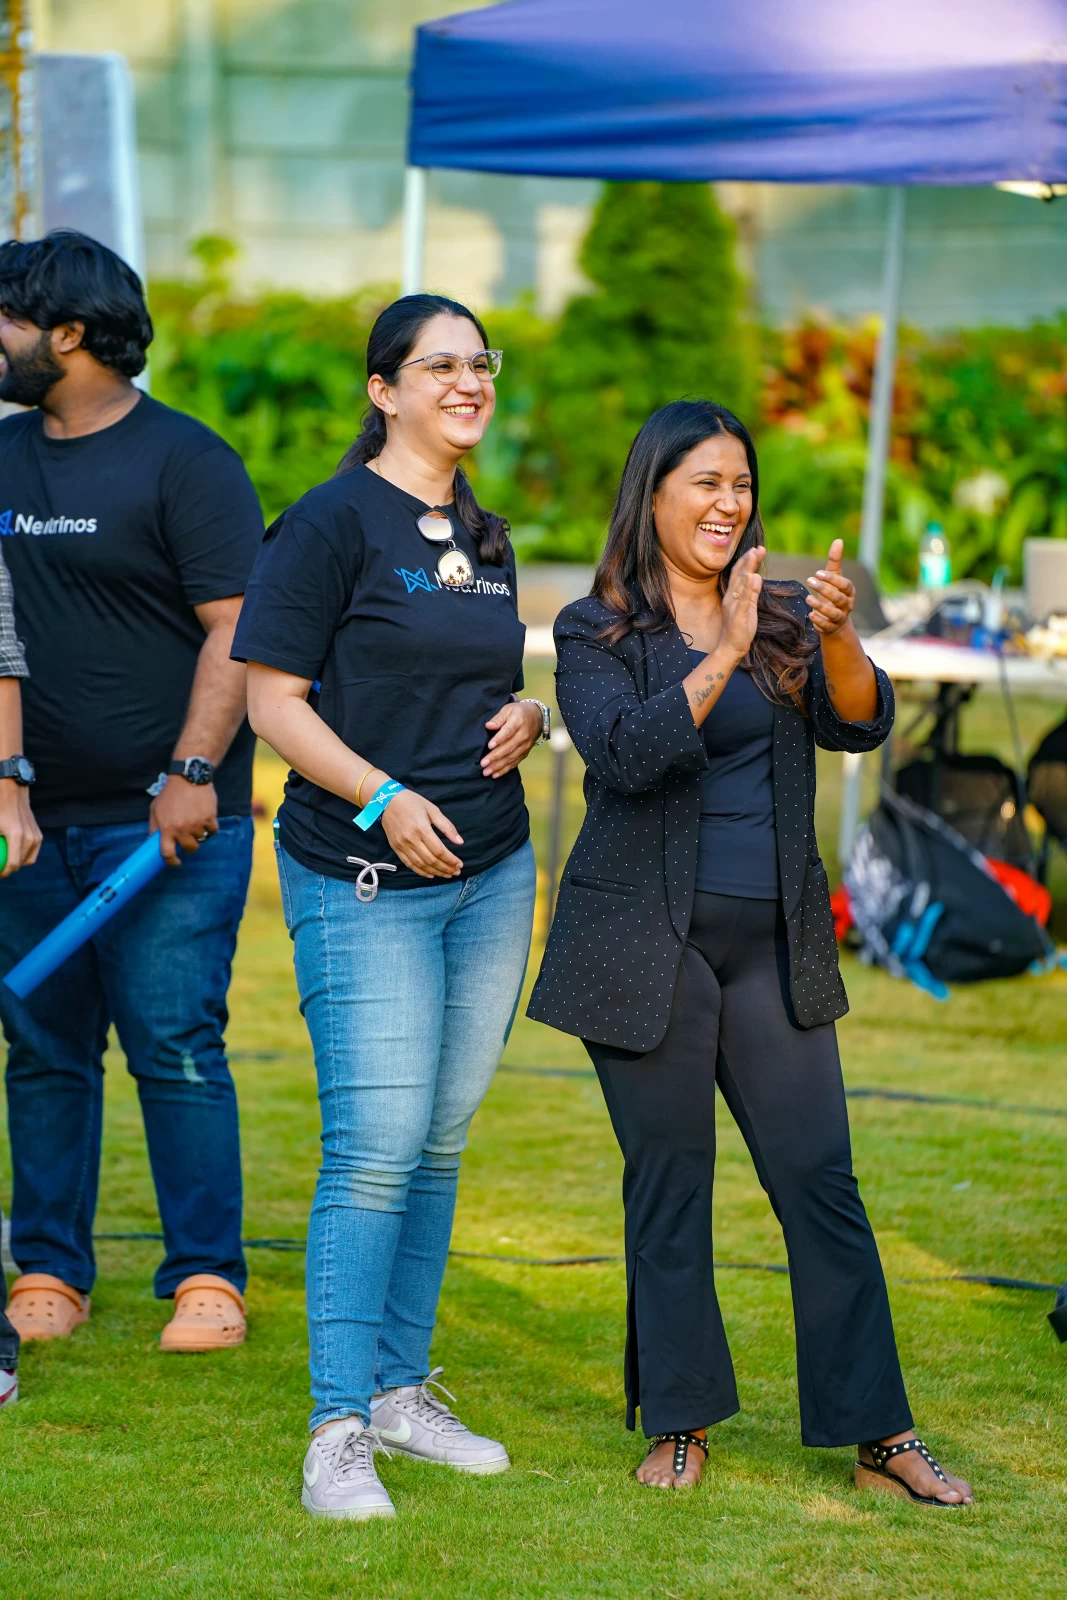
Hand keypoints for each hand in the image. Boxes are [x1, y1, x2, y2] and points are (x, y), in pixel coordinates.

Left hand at [0, 781, 41, 876]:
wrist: (11, 787)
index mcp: (16, 835)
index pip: (13, 864)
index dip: (3, 873)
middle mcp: (30, 836)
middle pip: (22, 863)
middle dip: (10, 870)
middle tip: (0, 869)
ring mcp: (36, 834)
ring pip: (29, 858)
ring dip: (19, 862)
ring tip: (6, 861)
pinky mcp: (38, 831)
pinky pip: (32, 849)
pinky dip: (24, 853)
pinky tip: (14, 852)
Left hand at [149, 775, 218, 865]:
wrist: (188, 778)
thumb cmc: (169, 794)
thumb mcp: (155, 809)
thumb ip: (154, 827)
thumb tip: (152, 842)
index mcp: (167, 828)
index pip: (167, 853)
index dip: (172, 861)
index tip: (176, 862)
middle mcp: (182, 829)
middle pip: (190, 848)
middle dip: (190, 846)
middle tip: (189, 837)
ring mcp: (197, 824)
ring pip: (202, 839)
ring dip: (200, 833)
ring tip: (197, 821)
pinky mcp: (210, 818)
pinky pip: (213, 830)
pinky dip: (211, 826)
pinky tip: (206, 817)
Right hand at [382, 787, 463, 878]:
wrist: (386, 801)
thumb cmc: (412, 802)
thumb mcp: (432, 809)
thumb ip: (447, 827)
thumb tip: (460, 842)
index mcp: (421, 828)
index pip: (439, 850)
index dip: (450, 860)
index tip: (459, 864)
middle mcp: (411, 839)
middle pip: (431, 860)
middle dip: (446, 868)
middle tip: (456, 872)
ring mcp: (402, 845)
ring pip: (421, 864)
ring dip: (435, 872)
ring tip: (447, 874)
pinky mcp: (396, 848)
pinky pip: (409, 864)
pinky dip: (421, 871)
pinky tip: (431, 874)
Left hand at [481, 700, 541, 778]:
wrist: (537, 717)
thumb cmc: (518, 712)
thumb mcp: (508, 709)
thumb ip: (498, 718)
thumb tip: (488, 726)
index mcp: (518, 722)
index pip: (508, 732)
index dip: (499, 739)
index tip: (489, 746)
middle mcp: (523, 735)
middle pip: (509, 748)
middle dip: (495, 757)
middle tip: (483, 763)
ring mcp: (525, 746)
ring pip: (511, 757)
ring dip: (498, 766)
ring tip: (486, 772)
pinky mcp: (525, 753)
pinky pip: (515, 762)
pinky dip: (505, 769)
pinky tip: (495, 775)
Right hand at [721, 545, 764, 659]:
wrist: (731, 647)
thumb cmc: (740, 628)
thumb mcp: (749, 607)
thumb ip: (752, 592)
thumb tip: (756, 576)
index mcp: (733, 595)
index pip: (739, 574)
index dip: (747, 561)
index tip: (757, 549)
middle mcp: (730, 597)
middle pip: (739, 574)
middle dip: (749, 560)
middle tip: (759, 548)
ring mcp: (733, 605)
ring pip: (740, 583)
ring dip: (747, 567)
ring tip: (754, 554)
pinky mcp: (738, 615)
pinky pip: (743, 599)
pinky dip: (747, 587)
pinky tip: (751, 576)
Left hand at [805, 539, 855, 635]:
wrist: (834, 620)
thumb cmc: (833, 593)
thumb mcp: (833, 577)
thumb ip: (835, 560)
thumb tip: (838, 540)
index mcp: (849, 591)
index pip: (845, 585)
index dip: (832, 579)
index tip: (817, 573)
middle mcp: (847, 605)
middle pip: (838, 598)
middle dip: (824, 590)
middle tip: (809, 580)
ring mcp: (840, 618)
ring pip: (833, 613)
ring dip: (820, 606)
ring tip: (808, 599)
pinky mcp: (831, 628)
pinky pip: (826, 626)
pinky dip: (819, 621)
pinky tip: (810, 615)